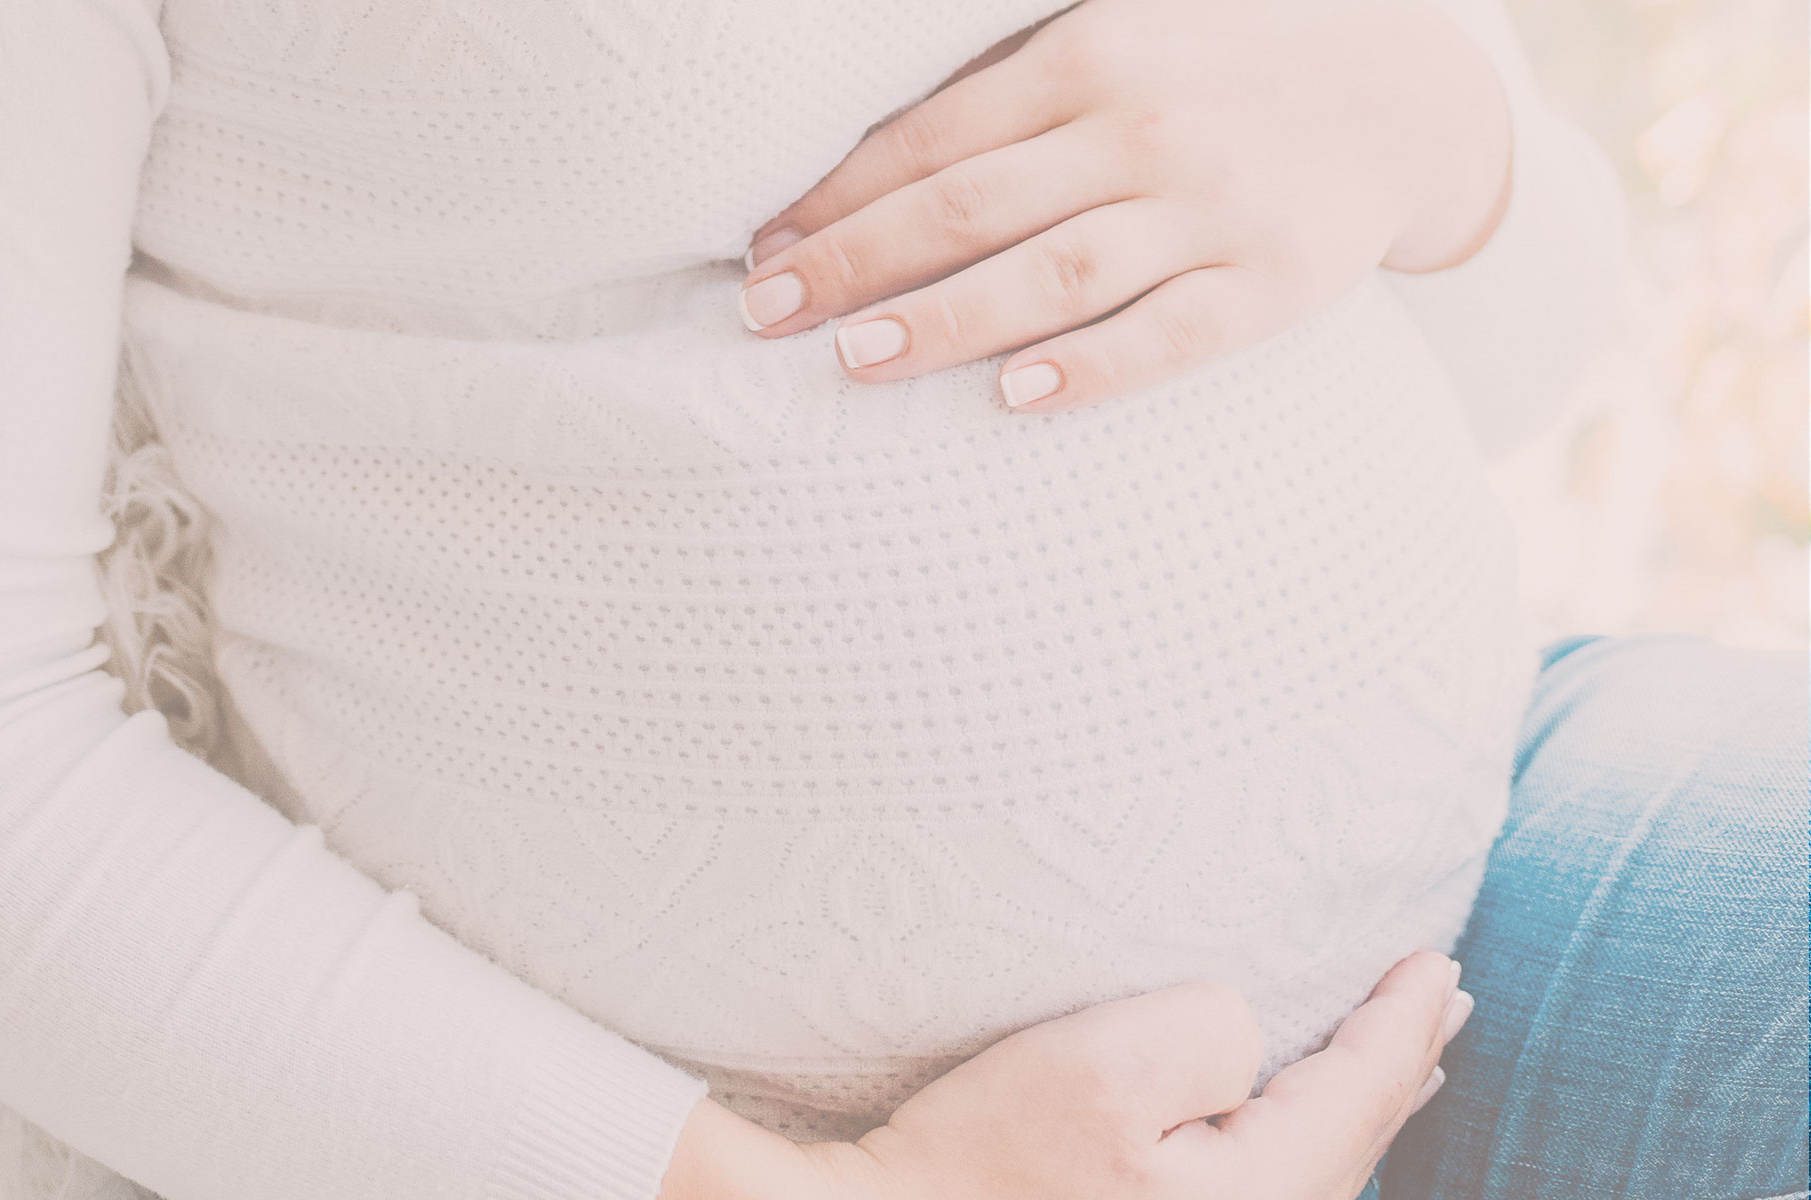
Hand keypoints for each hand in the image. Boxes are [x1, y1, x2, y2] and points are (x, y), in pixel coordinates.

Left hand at [736, 0, 1513, 413]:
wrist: (1403, 96)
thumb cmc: (1212, 76)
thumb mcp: (1112, 42)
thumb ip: (1003, 95)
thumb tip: (856, 172)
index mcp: (1088, 58)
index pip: (932, 139)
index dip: (836, 199)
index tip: (760, 253)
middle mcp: (1142, 128)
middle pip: (969, 206)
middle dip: (854, 261)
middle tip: (765, 315)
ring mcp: (1211, 208)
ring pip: (1054, 273)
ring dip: (944, 318)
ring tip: (854, 358)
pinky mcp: (1273, 282)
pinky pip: (1171, 335)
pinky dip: (1092, 367)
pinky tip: (1015, 397)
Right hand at [784, 950, 1470, 1199]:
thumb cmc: (985, 1153)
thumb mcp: (1102, 1064)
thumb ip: (1212, 1031)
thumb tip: (1250, 1036)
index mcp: (1262, 1191)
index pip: (1361, 1091)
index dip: (1401, 1019)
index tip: (1435, 960)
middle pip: (1356, 1137)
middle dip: (1398, 1061)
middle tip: (1446, 997)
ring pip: (1321, 1162)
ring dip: (1359, 1097)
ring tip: (1401, 1055)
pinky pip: (1277, 1177)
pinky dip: (1310, 1130)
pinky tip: (1307, 1120)